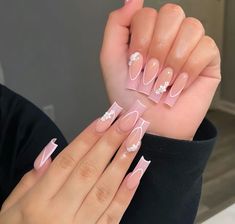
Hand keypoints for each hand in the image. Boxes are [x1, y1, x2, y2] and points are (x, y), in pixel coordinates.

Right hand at [0, 102, 149, 223]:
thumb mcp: (11, 207)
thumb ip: (30, 180)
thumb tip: (51, 152)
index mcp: (37, 201)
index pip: (67, 160)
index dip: (88, 137)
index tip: (105, 118)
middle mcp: (60, 212)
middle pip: (89, 169)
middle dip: (111, 141)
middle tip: (128, 120)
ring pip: (105, 188)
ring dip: (123, 161)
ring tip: (136, 139)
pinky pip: (114, 215)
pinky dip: (127, 193)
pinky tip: (138, 172)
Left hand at [100, 0, 220, 139]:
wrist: (148, 123)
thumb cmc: (128, 96)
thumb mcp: (111, 58)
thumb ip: (117, 24)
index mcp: (147, 33)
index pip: (148, 13)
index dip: (140, 40)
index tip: (135, 65)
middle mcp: (169, 35)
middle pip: (172, 13)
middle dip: (157, 48)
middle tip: (150, 73)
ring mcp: (189, 46)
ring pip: (191, 27)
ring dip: (173, 60)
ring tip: (164, 81)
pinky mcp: (207, 60)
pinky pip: (206, 47)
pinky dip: (189, 69)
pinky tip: (179, 84)